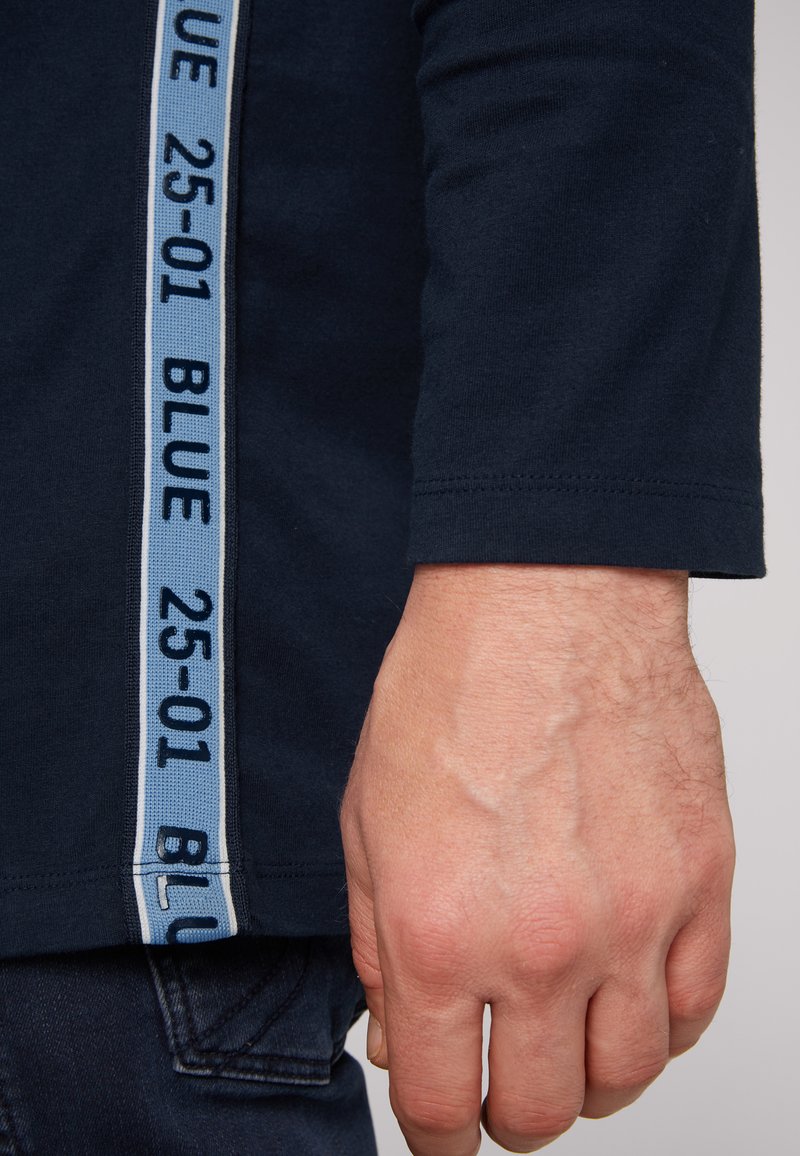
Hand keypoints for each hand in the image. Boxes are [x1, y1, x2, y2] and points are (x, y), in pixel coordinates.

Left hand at [339, 563, 734, 1155]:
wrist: (546, 598)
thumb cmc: (454, 685)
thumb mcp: (367, 819)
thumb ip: (378, 946)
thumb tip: (403, 1033)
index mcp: (441, 934)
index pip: (444, 1105)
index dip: (437, 1132)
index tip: (443, 1122)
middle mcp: (544, 944)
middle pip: (542, 1112)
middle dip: (509, 1114)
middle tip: (499, 1082)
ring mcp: (636, 918)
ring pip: (627, 1076)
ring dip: (588, 1077)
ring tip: (563, 1036)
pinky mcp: (703, 881)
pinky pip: (695, 1008)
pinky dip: (657, 1024)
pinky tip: (624, 991)